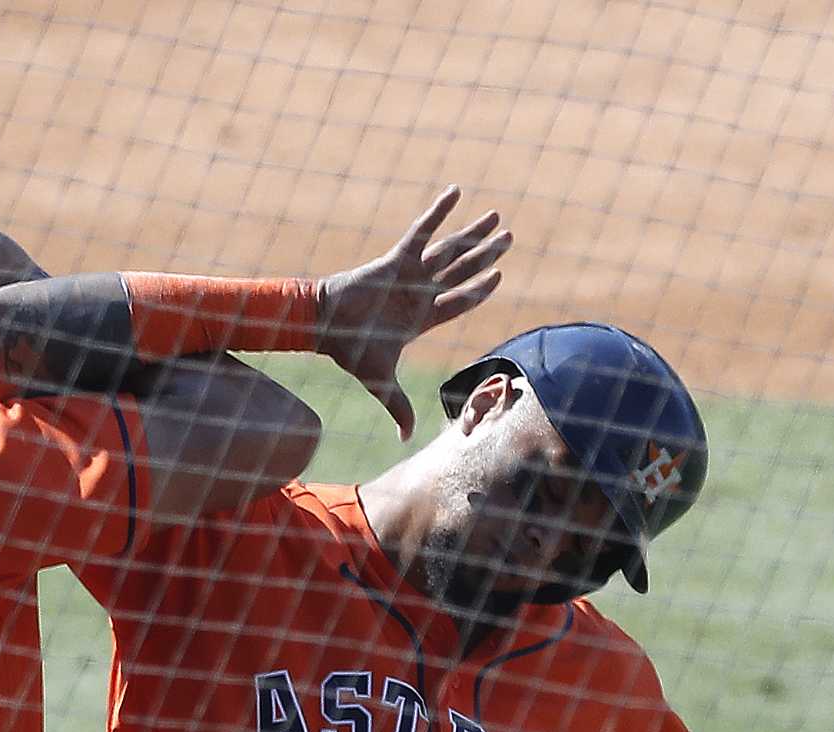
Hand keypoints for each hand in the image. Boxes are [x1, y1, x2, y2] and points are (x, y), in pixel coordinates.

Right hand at [316, 186, 511, 438]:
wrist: (324, 325)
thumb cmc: (350, 351)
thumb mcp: (380, 381)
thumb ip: (398, 405)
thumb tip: (406, 438)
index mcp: (423, 318)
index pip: (462, 301)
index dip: (481, 290)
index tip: (499, 277)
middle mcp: (422, 292)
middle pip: (463, 270)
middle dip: (487, 255)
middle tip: (509, 238)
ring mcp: (411, 274)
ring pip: (450, 250)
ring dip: (473, 234)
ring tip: (497, 217)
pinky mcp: (396, 258)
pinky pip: (422, 231)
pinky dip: (438, 212)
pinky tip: (456, 192)